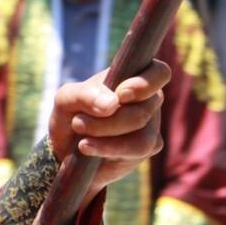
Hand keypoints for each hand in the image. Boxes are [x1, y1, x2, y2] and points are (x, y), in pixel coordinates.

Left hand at [48, 60, 170, 205]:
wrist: (67, 145)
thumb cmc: (71, 112)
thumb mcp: (67, 99)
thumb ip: (84, 95)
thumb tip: (112, 104)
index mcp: (133, 77)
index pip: (158, 72)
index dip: (145, 83)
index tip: (120, 94)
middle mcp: (148, 100)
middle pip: (143, 110)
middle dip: (107, 121)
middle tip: (78, 123)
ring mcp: (151, 125)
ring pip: (142, 136)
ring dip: (106, 137)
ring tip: (80, 138)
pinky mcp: (147, 148)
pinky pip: (135, 152)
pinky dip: (107, 149)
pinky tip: (86, 147)